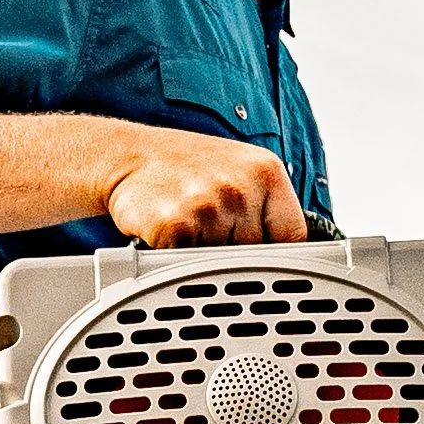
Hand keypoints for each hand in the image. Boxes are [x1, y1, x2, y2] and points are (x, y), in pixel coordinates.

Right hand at [103, 127, 308, 247]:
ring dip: (203, 256)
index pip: (293, 237)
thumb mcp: (240, 172)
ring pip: (223, 265)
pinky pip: (187, 266)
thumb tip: (292, 260)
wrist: (130, 157)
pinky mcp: (175, 225)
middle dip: (234, 253)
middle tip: (210, 228)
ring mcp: (208, 205)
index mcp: (266, 172)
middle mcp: (240, 187)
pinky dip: (177, 257)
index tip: (262, 260)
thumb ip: (267, 208)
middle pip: (256, 256)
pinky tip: (170, 231)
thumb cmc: (187, 169)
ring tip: (190, 225)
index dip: (276, 254)